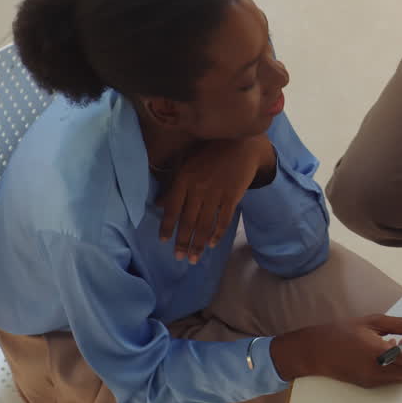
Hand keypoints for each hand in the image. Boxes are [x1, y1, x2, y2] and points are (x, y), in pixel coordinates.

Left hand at [157, 136, 276, 262]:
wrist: (241, 144)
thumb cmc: (210, 152)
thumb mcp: (187, 162)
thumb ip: (173, 184)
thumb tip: (160, 204)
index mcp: (184, 178)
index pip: (172, 208)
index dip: (167, 227)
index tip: (163, 241)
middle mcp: (198, 188)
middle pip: (188, 221)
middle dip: (183, 242)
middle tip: (179, 258)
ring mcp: (216, 193)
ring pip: (204, 224)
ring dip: (198, 244)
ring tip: (194, 258)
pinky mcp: (232, 196)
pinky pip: (223, 220)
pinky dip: (217, 234)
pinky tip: (211, 244)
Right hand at [271, 315, 401, 386]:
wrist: (317, 350)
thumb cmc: (342, 332)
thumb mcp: (374, 321)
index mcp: (381, 352)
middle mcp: (379, 371)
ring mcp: (374, 380)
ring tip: (401, 345)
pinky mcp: (369, 385)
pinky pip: (393, 380)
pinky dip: (398, 368)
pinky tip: (389, 353)